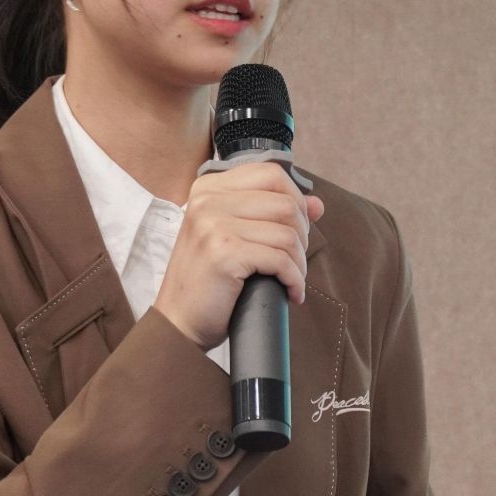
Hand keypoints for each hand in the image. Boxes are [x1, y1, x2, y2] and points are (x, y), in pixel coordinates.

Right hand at [153, 162, 324, 350]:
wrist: (178, 321)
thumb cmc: (208, 281)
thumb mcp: (234, 237)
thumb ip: (271, 214)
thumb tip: (317, 204)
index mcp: (209, 188)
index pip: (271, 174)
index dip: (296, 200)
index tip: (297, 229)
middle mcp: (208, 200)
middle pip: (285, 203)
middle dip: (302, 235)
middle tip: (294, 259)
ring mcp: (214, 225)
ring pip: (287, 234)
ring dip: (299, 263)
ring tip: (291, 279)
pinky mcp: (224, 253)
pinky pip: (280, 260)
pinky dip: (294, 280)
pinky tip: (290, 292)